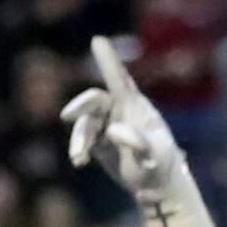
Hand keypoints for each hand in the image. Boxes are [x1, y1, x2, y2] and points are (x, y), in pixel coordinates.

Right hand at [61, 36, 209, 226]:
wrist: (156, 186)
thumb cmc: (160, 167)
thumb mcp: (152, 156)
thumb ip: (136, 141)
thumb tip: (111, 129)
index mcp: (137, 107)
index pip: (120, 79)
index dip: (108, 60)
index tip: (97, 40)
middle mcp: (120, 111)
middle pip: (95, 100)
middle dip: (80, 106)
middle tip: (67, 117)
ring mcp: (108, 125)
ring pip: (85, 124)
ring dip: (78, 139)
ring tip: (79, 159)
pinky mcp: (99, 142)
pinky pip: (82, 138)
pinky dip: (78, 148)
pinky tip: (79, 162)